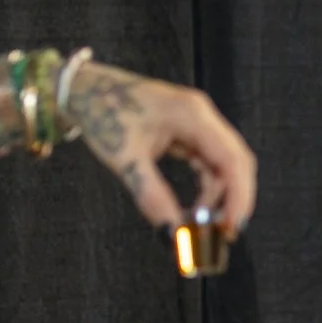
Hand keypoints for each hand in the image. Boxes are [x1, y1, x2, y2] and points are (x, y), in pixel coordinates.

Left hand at [63, 61, 257, 234]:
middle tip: (224, 233)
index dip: (238, 196)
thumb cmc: (101, 113)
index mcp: (192, 115)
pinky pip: (210, 164)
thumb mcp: (124, 158)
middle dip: (234, 200)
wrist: (82, 89)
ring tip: (203, 225)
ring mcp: (197, 124)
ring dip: (220, 197)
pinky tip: (197, 209)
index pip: (232, 160)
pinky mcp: (189, 133)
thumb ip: (151, 195)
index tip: (232, 227)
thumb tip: (172, 233)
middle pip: (236, 163)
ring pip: (225, 166)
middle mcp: (201, 116)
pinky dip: (208, 189)